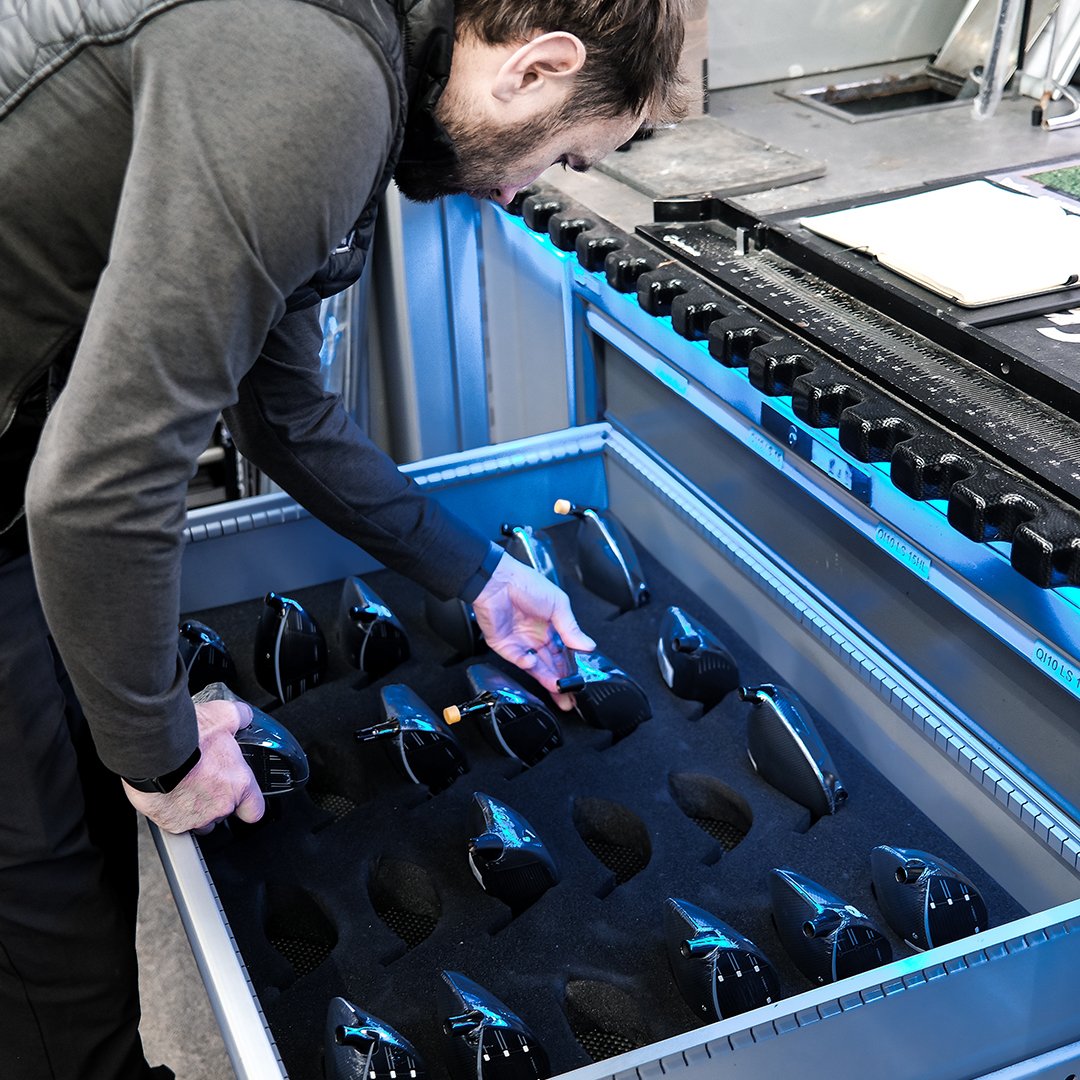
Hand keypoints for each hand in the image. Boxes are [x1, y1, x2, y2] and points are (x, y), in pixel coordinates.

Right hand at [123, 697, 265, 833]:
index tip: (241, 798)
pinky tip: (167, 792)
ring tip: (184, 787)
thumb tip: (244, 716)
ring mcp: (196, 818)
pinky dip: (172, 812)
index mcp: (238, 783)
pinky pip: (175, 823)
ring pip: (200, 821)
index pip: (254, 810)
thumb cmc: (188, 737)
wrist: (153, 751)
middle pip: (223, 812)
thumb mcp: (223, 715)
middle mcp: (220, 806)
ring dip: (195, 808)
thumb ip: (239, 717)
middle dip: (215, 798)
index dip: (248, 804)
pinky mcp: (172, 824)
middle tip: (203, 778)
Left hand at [471, 553, 595, 709]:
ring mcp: (520, 642)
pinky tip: (534, 662)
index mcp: (551, 626)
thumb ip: (571, 628)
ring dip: (547, 680)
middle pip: (551, 665)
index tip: (580, 680)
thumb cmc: (525, 583)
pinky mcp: (504, 646)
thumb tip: (588, 645)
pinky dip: (527, 663)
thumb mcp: (558, 604)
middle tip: (570, 697)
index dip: (571, 667)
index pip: (564, 653)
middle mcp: (536, 636)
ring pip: (537, 667)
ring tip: (559, 691)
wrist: (497, 580)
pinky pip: (518, 660)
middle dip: (561, 682)